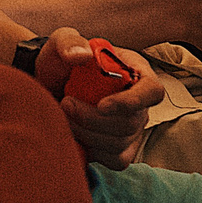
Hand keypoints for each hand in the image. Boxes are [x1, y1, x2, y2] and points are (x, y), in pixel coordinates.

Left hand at [29, 29, 161, 169]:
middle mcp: (140, 103)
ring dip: (87, 134)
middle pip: (132, 123)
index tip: (101, 105)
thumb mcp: (62, 42)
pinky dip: (93, 150)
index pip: (153, 91)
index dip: (132, 102)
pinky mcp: (120, 149)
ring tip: (65, 116)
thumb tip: (83, 56)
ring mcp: (132, 128)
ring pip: (120, 144)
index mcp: (136, 72)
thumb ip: (70, 42)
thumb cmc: (62, 61)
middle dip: (93, 119)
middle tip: (66, 104)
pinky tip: (76, 135)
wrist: (49, 86)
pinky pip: (116, 160)